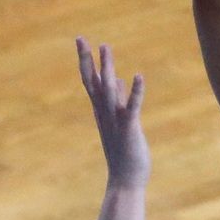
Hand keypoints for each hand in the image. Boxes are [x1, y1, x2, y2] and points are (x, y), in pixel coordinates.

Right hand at [77, 37, 147, 185]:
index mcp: (101, 111)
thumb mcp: (119, 120)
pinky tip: (139, 76)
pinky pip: (132, 107)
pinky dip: (135, 91)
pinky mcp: (130, 128)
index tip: (81, 41)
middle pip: (93, 82)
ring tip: (105, 47)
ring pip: (109, 90)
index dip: (86, 61)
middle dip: (87, 60)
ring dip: (107, 68)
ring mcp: (115, 120)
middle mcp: (105, 113)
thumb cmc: (124, 152)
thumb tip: (115, 78)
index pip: (91, 82)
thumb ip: (117, 99)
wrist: (125, 181)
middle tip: (80, 38)